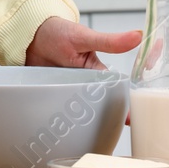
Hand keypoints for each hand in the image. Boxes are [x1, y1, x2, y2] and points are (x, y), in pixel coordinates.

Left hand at [25, 17, 143, 125]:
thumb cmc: (60, 32)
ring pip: (79, 111)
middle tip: (110, 133)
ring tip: (87, 135)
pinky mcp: (51, 94)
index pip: (115, 92)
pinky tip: (62, 129)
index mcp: (98, 72)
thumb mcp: (86, 37)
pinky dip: (60, 117)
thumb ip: (110, 41)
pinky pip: (58, 109)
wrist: (30, 34)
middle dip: (104, 119)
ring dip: (82, 121)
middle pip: (98, 106)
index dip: (123, 107)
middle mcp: (84, 84)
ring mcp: (68, 90)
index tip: (132, 120)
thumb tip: (138, 35)